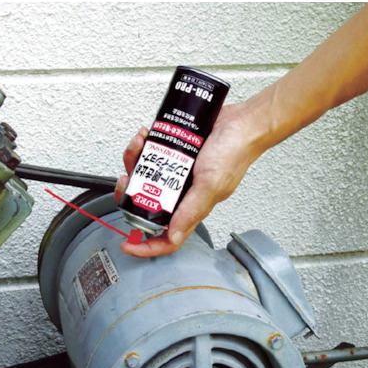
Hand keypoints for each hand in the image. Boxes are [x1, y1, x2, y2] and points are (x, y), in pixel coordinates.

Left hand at [115, 101, 263, 256]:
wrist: (241, 121)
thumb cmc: (234, 152)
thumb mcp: (211, 185)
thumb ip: (192, 210)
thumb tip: (173, 236)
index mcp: (191, 208)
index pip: (167, 238)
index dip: (146, 246)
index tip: (126, 244)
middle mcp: (181, 194)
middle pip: (146, 204)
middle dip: (129, 192)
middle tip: (126, 179)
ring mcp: (176, 174)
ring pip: (144, 176)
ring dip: (135, 161)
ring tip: (139, 145)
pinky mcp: (174, 155)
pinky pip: (151, 155)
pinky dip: (143, 145)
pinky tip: (146, 135)